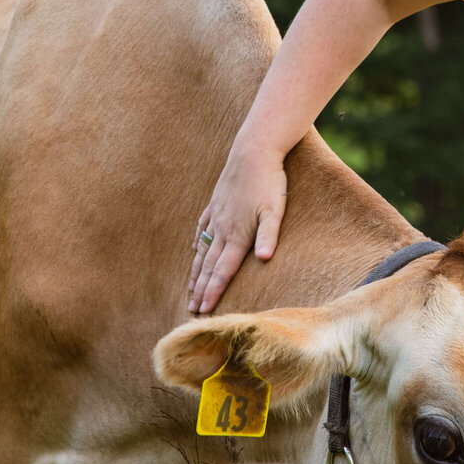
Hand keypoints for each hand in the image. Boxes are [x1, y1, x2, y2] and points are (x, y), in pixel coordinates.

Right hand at [188, 144, 287, 313]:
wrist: (253, 151)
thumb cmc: (268, 182)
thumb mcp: (275, 210)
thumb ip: (269, 235)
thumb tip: (264, 259)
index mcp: (237, 234)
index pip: (222, 271)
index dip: (213, 292)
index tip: (203, 311)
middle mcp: (222, 228)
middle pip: (208, 266)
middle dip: (200, 290)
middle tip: (192, 310)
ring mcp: (216, 216)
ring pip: (202, 250)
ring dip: (196, 272)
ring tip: (189, 289)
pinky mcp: (216, 204)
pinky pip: (202, 228)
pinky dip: (197, 243)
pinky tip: (193, 249)